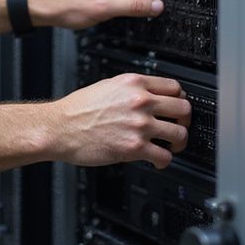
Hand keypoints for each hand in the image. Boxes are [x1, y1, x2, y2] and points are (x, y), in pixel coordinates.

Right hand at [51, 73, 190, 168]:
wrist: (60, 128)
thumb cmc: (78, 109)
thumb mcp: (107, 86)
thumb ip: (131, 89)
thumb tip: (150, 95)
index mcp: (133, 83)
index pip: (174, 87)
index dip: (179, 98)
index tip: (177, 107)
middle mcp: (140, 101)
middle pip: (183, 108)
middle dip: (184, 121)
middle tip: (178, 127)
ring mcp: (139, 124)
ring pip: (180, 133)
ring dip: (178, 142)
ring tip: (170, 146)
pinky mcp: (134, 147)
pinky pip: (164, 157)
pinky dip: (164, 161)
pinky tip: (157, 160)